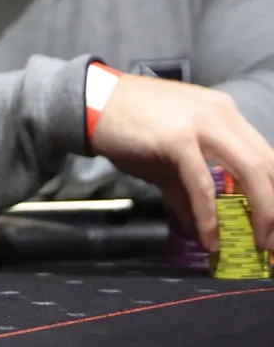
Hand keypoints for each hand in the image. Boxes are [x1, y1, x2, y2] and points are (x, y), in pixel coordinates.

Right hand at [91, 73, 273, 250]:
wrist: (90, 102)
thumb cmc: (128, 124)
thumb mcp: (167, 155)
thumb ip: (187, 186)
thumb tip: (198, 225)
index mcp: (223, 112)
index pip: (266, 155)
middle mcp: (220, 114)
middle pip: (268, 164)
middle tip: (273, 241)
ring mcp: (200, 124)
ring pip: (250, 171)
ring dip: (262, 213)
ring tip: (260, 243)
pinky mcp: (177, 140)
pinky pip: (203, 185)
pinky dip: (210, 217)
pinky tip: (209, 239)